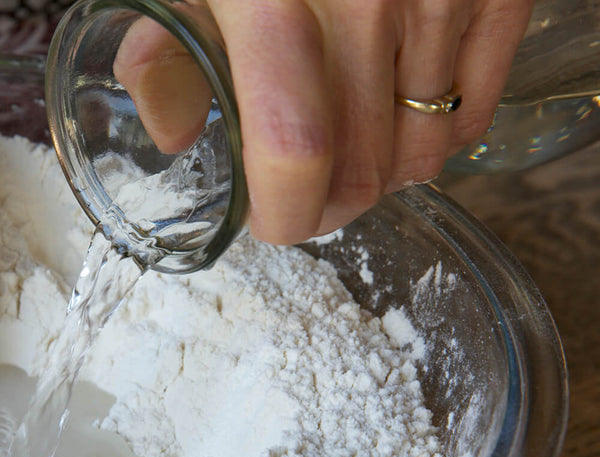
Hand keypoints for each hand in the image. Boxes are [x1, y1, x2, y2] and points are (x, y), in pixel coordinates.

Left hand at [115, 0, 532, 244]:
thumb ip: (164, 57)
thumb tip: (175, 139)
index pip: (292, 148)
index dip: (285, 211)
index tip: (272, 218)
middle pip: (365, 173)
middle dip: (328, 203)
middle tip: (305, 190)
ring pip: (423, 157)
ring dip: (382, 171)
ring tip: (350, 140)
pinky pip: (474, 116)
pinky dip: (437, 135)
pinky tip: (399, 111)